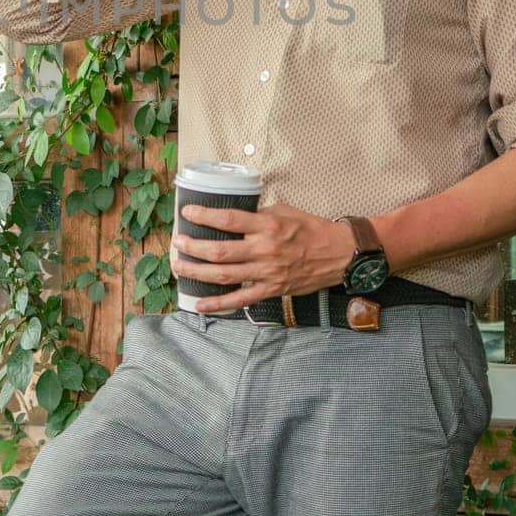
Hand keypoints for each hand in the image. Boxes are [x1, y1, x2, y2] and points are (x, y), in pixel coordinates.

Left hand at [169, 204, 353, 313]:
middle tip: (178, 243)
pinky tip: (199, 304)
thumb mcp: (284, 212)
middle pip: (220, 250)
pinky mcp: (270, 290)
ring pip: (223, 275)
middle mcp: (264, 250)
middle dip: (193, 247)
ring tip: (179, 267)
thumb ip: (257, 215)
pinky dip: (218, 304)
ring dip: (197, 272)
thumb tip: (232, 216)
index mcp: (268, 226)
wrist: (337, 254)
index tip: (188, 212)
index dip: (205, 215)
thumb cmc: (310, 229)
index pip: (229, 219)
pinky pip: (239, 299)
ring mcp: (266, 273)